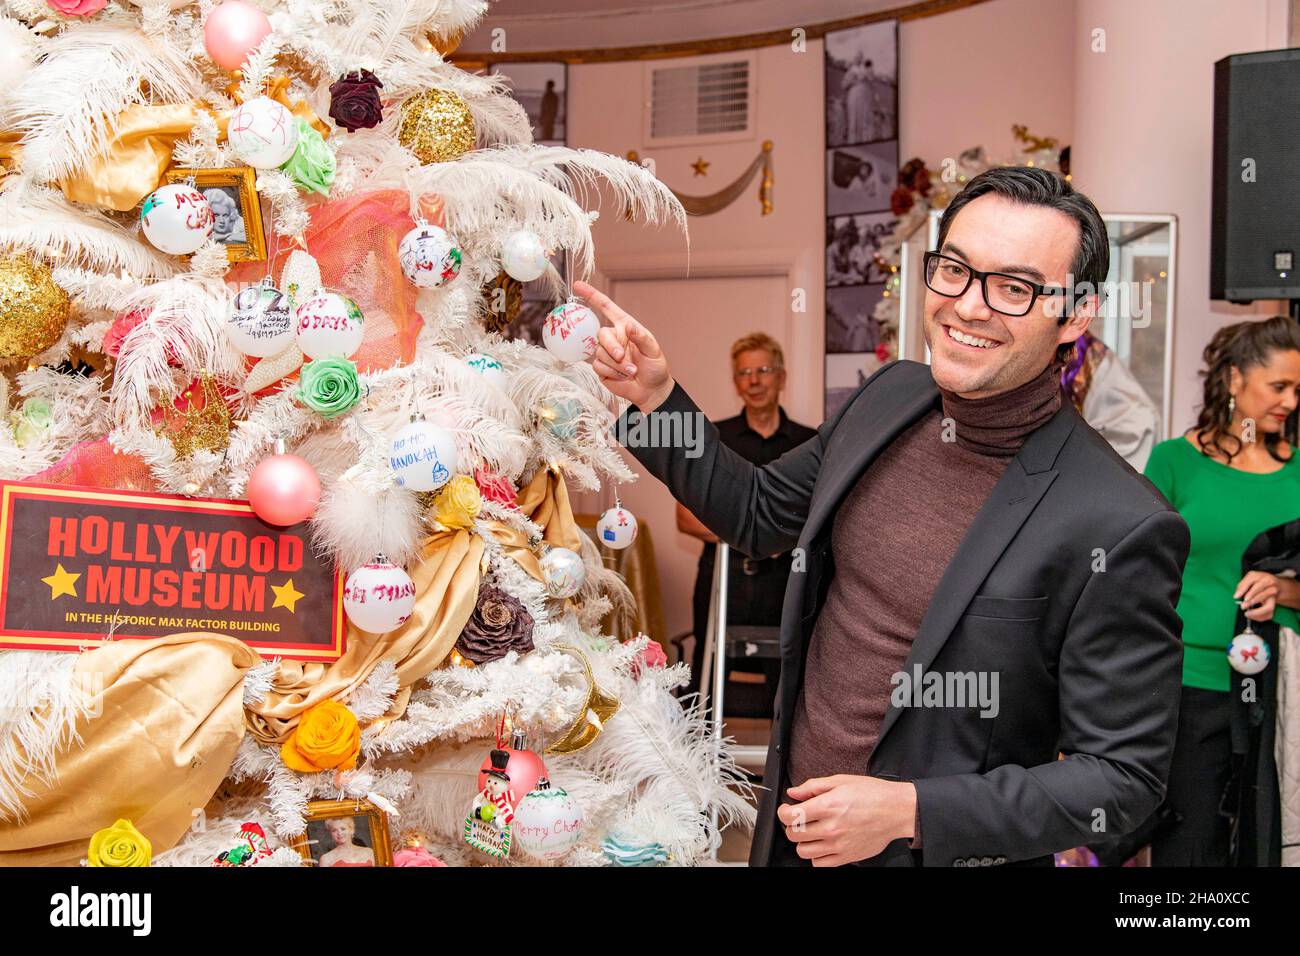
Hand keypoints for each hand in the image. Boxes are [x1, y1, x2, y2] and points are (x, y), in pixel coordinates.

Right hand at [573, 279, 674, 411]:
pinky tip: (622, 376)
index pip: (606, 307)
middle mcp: (613, 338)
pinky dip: (612, 372)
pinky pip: (598, 366)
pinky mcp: (601, 368)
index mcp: (625, 327)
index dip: (592, 296)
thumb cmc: (654, 367)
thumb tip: (628, 326)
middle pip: (601, 334)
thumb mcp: (653, 350)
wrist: (651, 390)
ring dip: (616, 364)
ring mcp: (605, 353)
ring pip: (599, 353)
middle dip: (611, 347)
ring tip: (631, 371)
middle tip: (622, 356)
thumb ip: (640, 336)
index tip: (578, 285)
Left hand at [777, 775, 916, 865]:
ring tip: (811, 832)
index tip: (787, 809)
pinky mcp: (846, 857)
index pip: (790, 816)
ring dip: (803, 842)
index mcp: (828, 806)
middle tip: (800, 819)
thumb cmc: (872, 794)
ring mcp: (838, 845)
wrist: (896, 811)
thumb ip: (813, 786)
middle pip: (793, 834)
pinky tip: (822, 844)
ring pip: (803, 851)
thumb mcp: (841, 780)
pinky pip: (819, 864)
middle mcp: (831, 827)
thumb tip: (794, 793)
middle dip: (792, 825)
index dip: (783, 811)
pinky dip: (816, 856)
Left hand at [1235, 570, 1278, 621]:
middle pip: (1261, 594)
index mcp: (1260, 576)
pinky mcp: (1275, 602)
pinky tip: (1252, 616)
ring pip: (1268, 606)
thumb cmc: (1259, 581)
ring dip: (1257, 611)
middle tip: (1242, 606)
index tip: (1235, 596)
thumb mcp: (1249, 579)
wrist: (1275, 584)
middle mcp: (1269, 584)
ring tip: (1247, 613)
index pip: (1251, 581)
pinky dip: (1261, 616)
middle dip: (1251, 601)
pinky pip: (1270, 612)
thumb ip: (1242, 586)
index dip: (1243, 589)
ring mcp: (1274, 594)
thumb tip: (1236, 596)